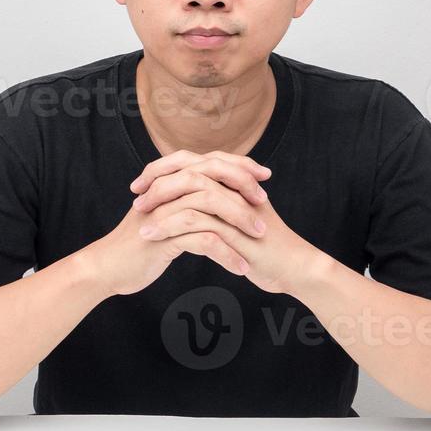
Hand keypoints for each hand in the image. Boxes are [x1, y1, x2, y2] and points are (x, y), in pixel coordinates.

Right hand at [85, 150, 271, 295]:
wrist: (107, 268)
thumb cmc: (141, 245)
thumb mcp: (166, 218)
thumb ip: (186, 202)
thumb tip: (219, 195)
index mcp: (169, 182)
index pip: (210, 161)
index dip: (239, 165)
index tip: (264, 176)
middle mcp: (166, 190)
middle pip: (210, 175)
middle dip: (242, 186)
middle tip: (265, 203)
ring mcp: (162, 212)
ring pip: (208, 204)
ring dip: (238, 220)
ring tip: (259, 238)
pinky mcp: (161, 237)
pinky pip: (201, 240)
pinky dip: (225, 253)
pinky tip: (241, 267)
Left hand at [130, 150, 321, 294]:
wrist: (294, 267)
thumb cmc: (264, 246)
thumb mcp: (238, 220)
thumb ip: (218, 206)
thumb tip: (188, 200)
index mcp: (234, 181)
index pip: (192, 162)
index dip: (163, 169)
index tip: (140, 185)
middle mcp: (236, 188)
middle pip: (190, 171)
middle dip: (157, 183)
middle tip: (135, 198)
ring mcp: (239, 207)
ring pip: (192, 196)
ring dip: (161, 209)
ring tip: (140, 224)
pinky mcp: (238, 230)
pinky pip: (199, 224)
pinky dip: (172, 230)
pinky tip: (154, 240)